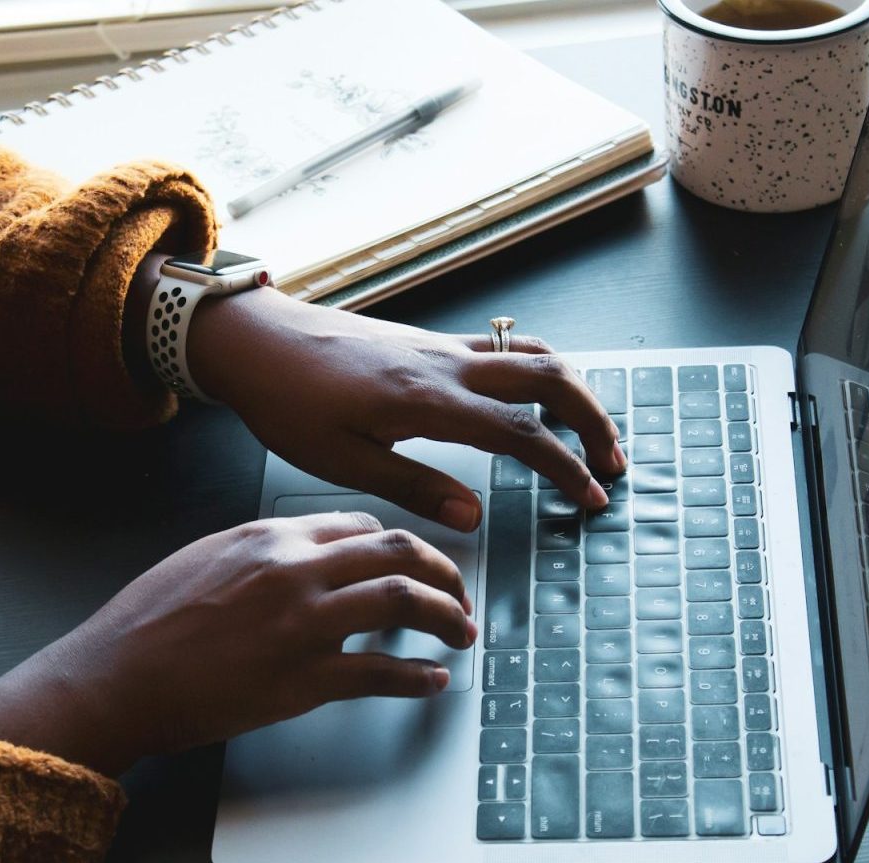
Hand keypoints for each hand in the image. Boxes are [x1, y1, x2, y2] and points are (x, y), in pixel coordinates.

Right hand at [0, 512, 474, 776]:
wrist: (116, 675)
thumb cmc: (148, 622)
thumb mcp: (206, 555)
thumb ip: (263, 550)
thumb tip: (307, 554)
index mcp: (271, 536)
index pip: (362, 525)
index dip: (399, 545)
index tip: (414, 563)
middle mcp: (295, 570)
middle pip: (399, 552)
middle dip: (444, 572)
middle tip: (459, 594)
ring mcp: (303, 624)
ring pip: (405, 601)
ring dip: (447, 617)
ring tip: (461, 632)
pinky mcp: (303, 679)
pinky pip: (381, 673)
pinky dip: (417, 678)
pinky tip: (431, 681)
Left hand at [187, 288, 625, 530]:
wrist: (256, 340)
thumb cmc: (287, 401)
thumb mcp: (341, 462)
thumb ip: (414, 488)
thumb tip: (474, 517)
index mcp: (427, 400)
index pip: (521, 433)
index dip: (565, 467)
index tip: (590, 498)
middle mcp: (445, 364)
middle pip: (549, 377)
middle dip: (593, 418)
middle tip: (612, 462)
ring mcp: (440, 346)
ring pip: (531, 354)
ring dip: (572, 390)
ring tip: (589, 431)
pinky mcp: (429, 341)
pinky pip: (503, 347)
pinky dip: (538, 370)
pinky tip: (536, 398)